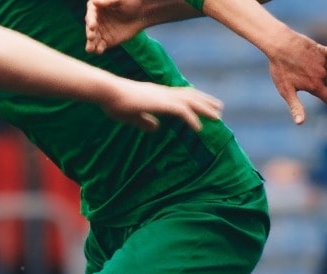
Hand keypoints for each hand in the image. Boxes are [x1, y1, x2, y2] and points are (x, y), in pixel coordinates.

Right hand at [86, 0, 148, 53]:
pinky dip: (99, 49)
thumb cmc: (130, 2)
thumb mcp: (121, 0)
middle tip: (91, 38)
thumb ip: (108, 2)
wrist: (141, 14)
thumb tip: (94, 2)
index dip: (91, 21)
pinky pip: (101, 46)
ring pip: (93, 39)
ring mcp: (100, 31)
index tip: (92, 27)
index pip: (91, 15)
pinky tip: (99, 51)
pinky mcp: (106, 41)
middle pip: (90, 28)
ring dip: (91, 44)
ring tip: (90, 49)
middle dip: (90, 33)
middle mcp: (95, 20)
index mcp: (96, 8)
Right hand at [102, 81, 222, 131]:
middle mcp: (162, 92)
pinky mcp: (160, 103)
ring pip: (190, 102)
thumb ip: (144, 121)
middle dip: (205, 102)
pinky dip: (192, 119)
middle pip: (190, 95)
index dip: (194, 99)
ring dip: (205, 109)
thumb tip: (155, 128)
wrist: (107, 92)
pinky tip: (198, 129)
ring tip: (218, 117)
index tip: (204, 104)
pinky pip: (181, 112)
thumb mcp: (132, 115)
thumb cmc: (114, 102)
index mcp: (156, 93)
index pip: (180, 94)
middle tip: (219, 108)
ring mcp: (162, 96)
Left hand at [264, 30, 326, 124]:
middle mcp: (322, 75)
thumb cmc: (281, 69)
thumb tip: (300, 123)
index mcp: (316, 87)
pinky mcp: (322, 50)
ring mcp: (323, 62)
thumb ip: (296, 107)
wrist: (279, 45)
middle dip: (323, 87)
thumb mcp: (286, 91)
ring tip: (309, 70)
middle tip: (309, 84)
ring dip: (324, 74)